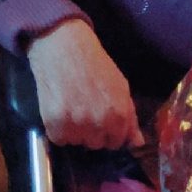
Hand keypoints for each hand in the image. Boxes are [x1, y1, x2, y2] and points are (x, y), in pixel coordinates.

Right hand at [26, 19, 141, 149]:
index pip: (116, 143)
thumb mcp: (120, 87)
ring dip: (74, 131)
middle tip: (84, 109)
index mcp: (118, 116)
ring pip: (77, 142)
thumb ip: (130, 117)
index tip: (100, 117)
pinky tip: (59, 109)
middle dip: (92, 131)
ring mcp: (76, 124)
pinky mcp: (55, 123)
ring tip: (71, 107)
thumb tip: (137, 143)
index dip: (108, 131)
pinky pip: (58, 139)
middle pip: (96, 144)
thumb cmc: (94, 64)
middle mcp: (99, 124)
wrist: (63, 46)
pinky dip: (57, 129)